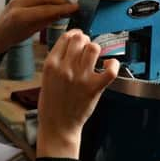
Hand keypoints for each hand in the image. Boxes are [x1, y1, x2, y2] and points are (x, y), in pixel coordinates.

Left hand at [0, 0, 77, 54]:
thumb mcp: (33, 31)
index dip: (63, 8)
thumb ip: (48, 20)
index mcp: (19, 17)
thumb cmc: (15, 36)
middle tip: (72, 6)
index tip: (76, 8)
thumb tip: (65, 12)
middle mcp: (18, 3)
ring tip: (63, 1)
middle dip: (61, 0)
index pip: (46, 9)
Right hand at [36, 29, 119, 158]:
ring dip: (96, 50)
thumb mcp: (46, 78)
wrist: (57, 125)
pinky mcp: (94, 88)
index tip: (78, 37)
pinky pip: (110, 70)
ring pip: (94, 48)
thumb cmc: (51, 104)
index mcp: (51, 64)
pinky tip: (108, 65)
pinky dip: (113, 64)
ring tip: (95, 58)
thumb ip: (57, 61)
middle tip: (87, 49)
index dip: (75, 34)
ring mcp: (81, 78)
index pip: (66, 37)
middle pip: (80, 39)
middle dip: (85, 41)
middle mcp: (65, 68)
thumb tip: (70, 45)